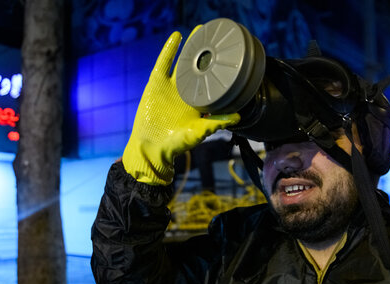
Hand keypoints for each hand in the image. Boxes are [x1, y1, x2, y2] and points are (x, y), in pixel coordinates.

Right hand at [122, 28, 239, 184]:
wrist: (151, 147)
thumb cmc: (176, 144)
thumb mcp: (199, 133)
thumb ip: (216, 124)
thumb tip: (239, 116)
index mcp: (199, 103)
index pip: (213, 83)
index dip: (220, 71)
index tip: (231, 58)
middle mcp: (187, 92)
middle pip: (199, 68)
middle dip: (207, 53)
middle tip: (218, 39)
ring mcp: (171, 86)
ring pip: (182, 62)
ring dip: (191, 46)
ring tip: (200, 31)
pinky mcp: (156, 83)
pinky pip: (163, 63)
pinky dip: (169, 50)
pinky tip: (177, 36)